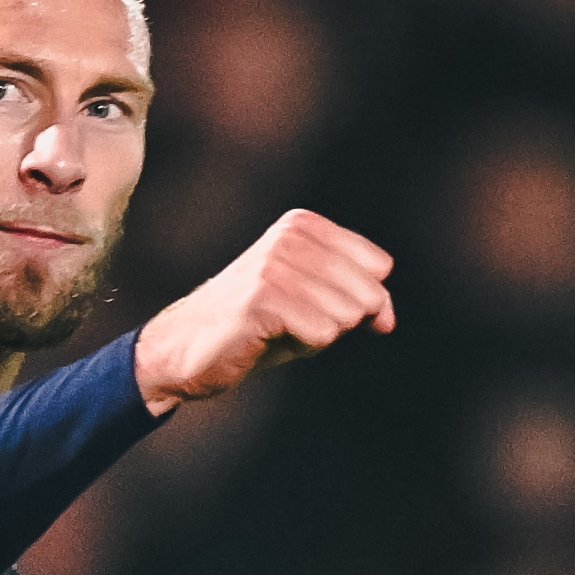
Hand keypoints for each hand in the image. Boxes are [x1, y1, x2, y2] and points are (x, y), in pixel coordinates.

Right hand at [130, 210, 395, 412]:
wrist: (187, 348)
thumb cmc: (259, 327)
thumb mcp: (319, 308)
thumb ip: (363, 306)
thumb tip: (387, 320)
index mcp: (304, 226)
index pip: (378, 267)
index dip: (362, 302)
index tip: (322, 308)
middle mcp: (289, 237)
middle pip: (368, 292)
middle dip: (343, 322)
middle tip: (297, 324)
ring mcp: (274, 264)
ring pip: (347, 314)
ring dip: (319, 335)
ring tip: (280, 329)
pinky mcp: (262, 298)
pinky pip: (322, 333)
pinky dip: (303, 345)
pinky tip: (269, 337)